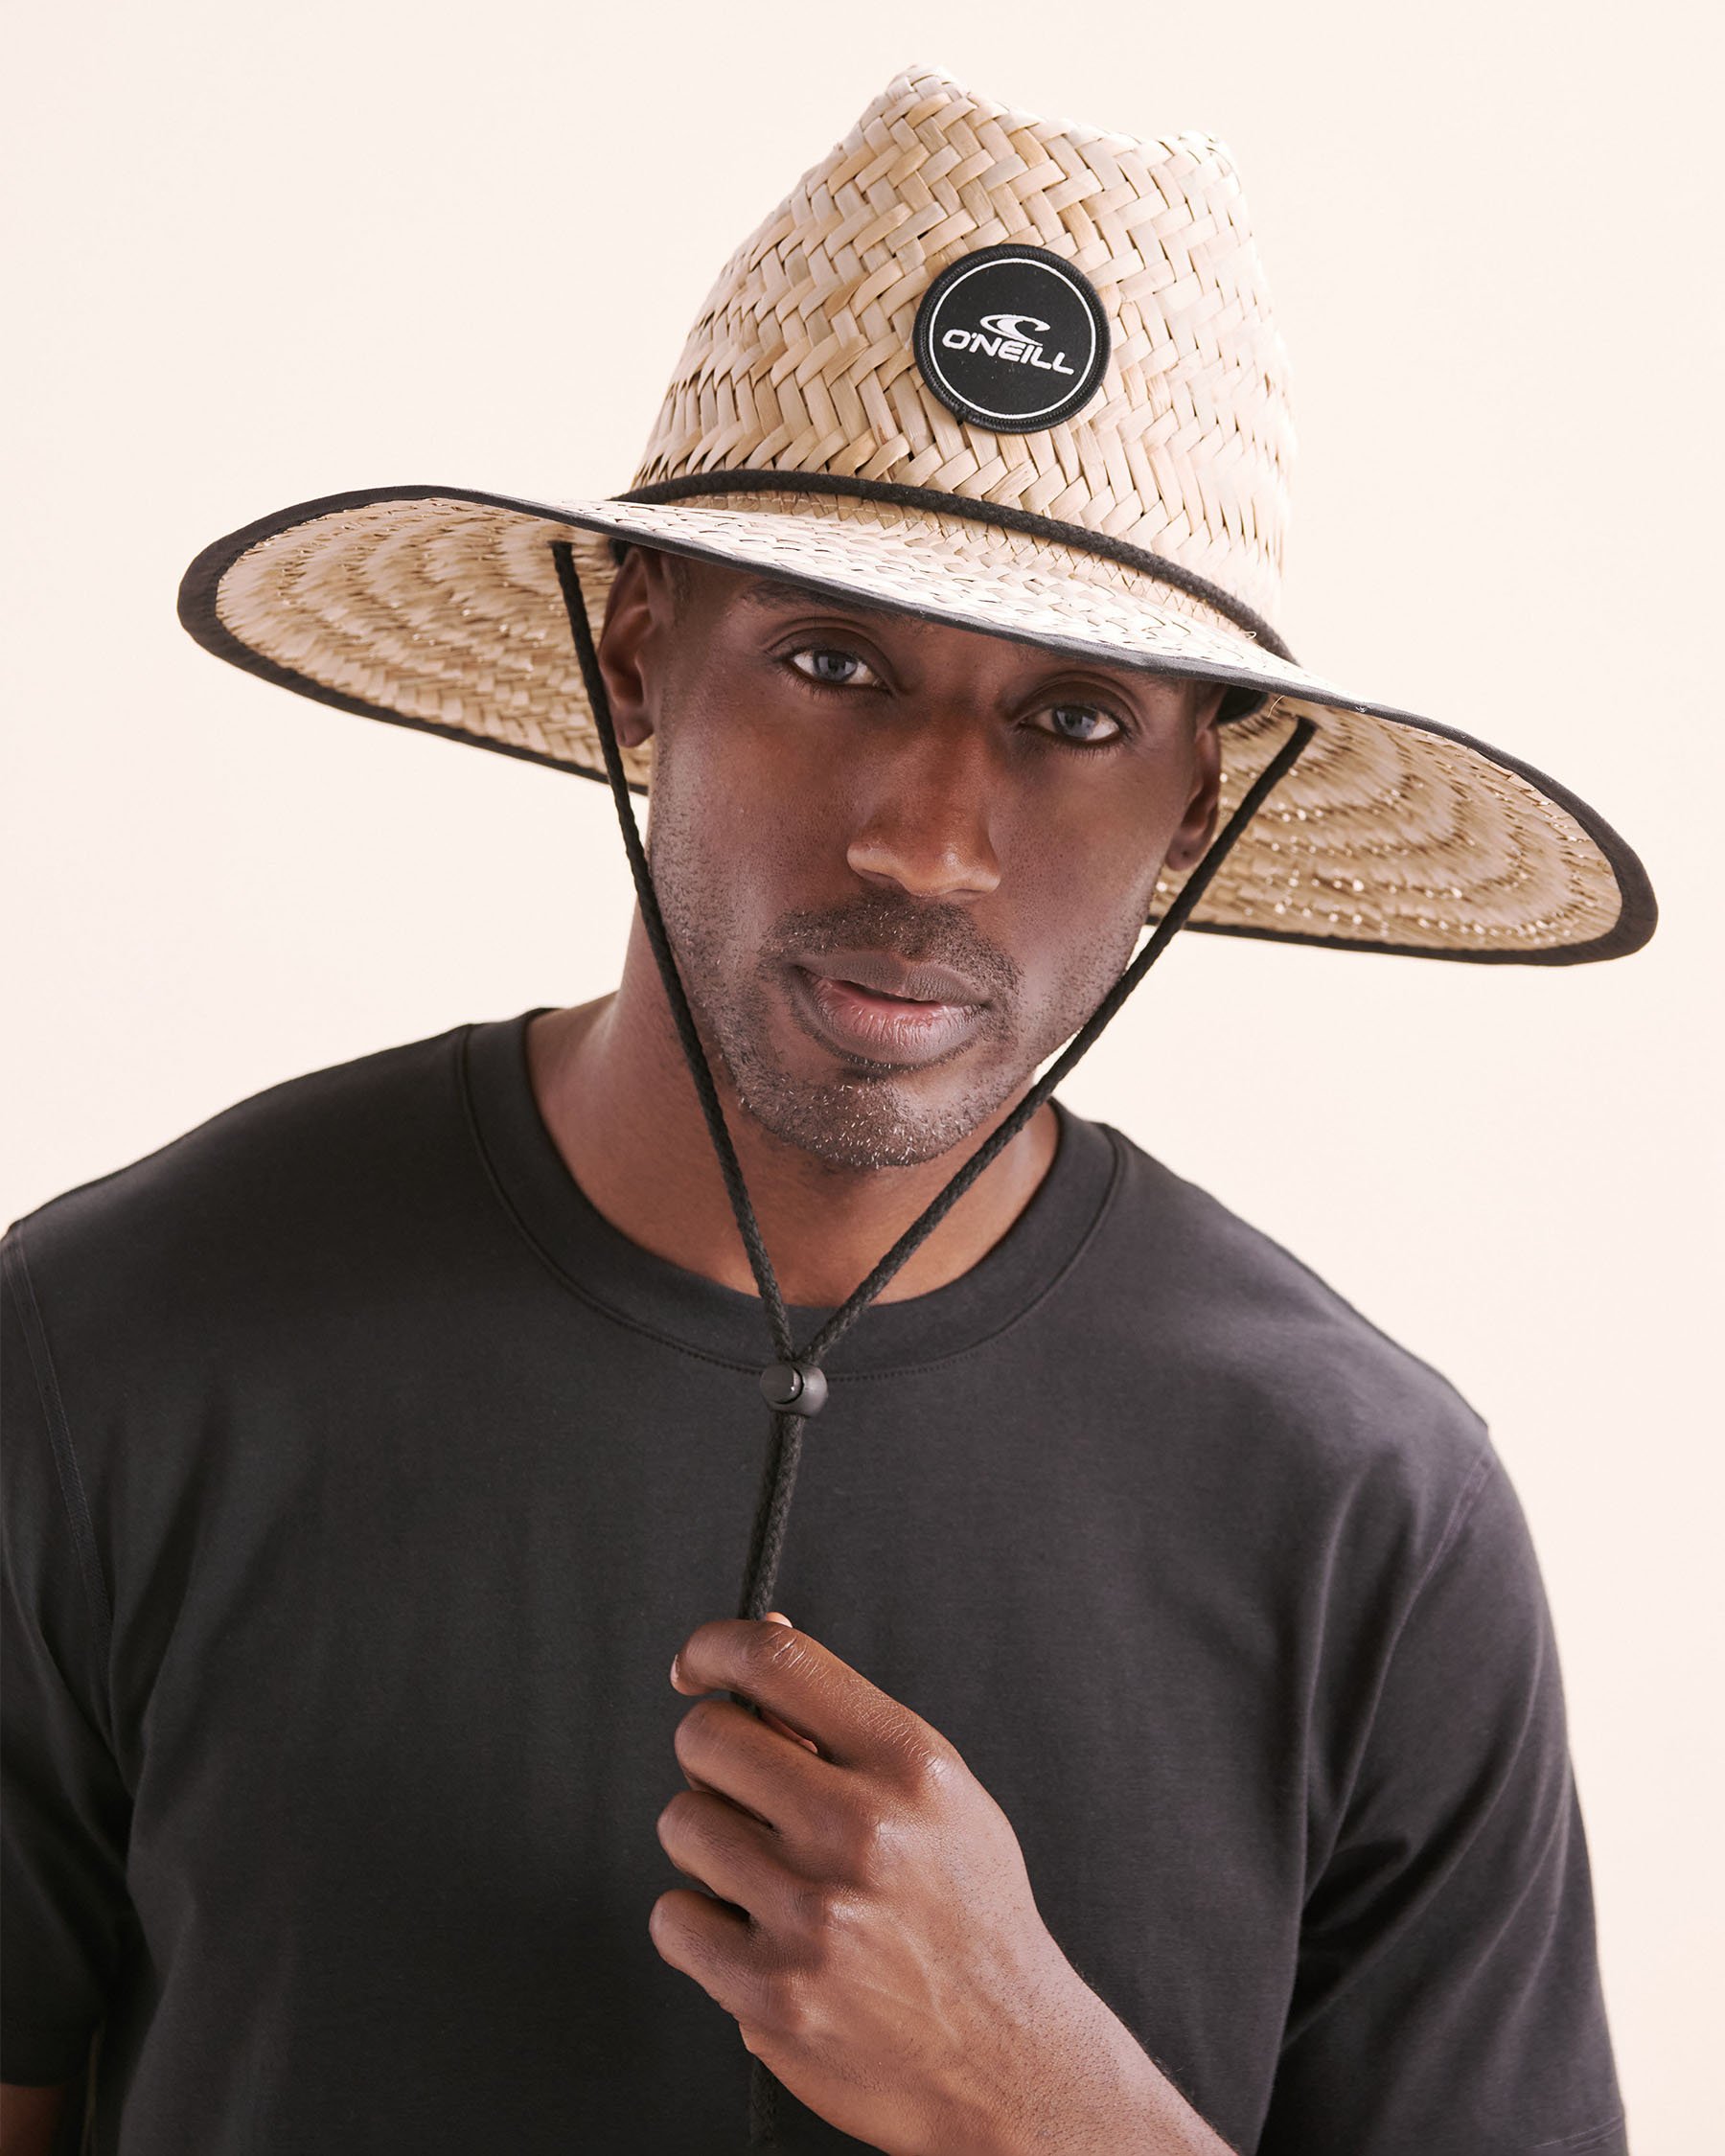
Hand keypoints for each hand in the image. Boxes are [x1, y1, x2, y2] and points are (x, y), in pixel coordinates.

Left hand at [651, 1612, 1122, 2155]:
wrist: (1009, 2060)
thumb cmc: (968, 1913)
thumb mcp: (939, 1794)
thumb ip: (845, 1720)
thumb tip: (765, 1634)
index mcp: (909, 1764)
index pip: (777, 1661)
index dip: (715, 1646)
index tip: (698, 1664)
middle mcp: (863, 1831)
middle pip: (706, 1737)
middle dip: (711, 1757)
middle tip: (744, 1793)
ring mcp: (815, 1916)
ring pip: (682, 1823)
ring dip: (709, 1846)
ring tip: (768, 1877)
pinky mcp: (773, 1995)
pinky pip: (673, 1918)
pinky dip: (698, 1927)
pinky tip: (754, 1937)